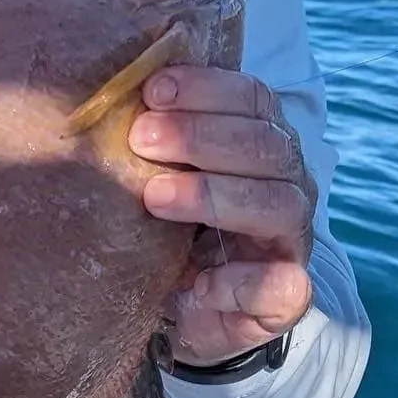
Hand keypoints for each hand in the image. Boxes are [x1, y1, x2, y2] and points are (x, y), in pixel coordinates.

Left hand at [130, 66, 315, 366]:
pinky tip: (199, 282)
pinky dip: (240, 281)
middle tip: (141, 139)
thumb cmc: (170, 226)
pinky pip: (283, 285)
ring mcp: (293, 237)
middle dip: (200, 135)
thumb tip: (104, 98)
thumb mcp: (158, 174)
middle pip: (265, 145)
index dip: (207, 88)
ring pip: (278, 205)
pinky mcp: (289, 294)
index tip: (153, 91)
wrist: (186, 308)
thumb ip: (150, 138)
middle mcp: (288, 182)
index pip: (253, 99)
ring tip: (155, 197)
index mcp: (262, 141)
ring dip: (213, 195)